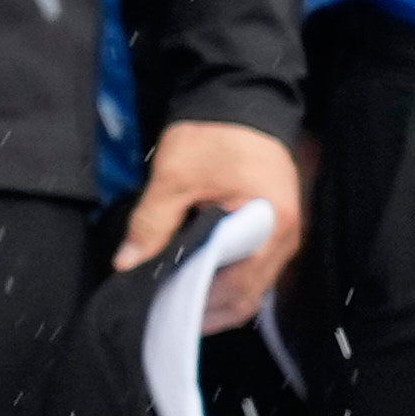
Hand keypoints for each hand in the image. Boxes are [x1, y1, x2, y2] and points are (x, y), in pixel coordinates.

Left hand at [113, 117, 310, 331]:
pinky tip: (197, 282)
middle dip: (208, 310)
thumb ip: (150, 222)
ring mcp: (286, 234)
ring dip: (218, 299)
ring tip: (177, 303)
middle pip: (249, 294)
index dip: (201, 304)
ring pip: (254, 286)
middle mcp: (287, 235)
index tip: (166, 312)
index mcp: (270, 222)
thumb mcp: (174, 176)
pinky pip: (255, 270)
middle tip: (166, 315)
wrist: (240, 99)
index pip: (237, 285)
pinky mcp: (276, 229)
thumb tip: (127, 262)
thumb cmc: (213, 135)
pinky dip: (228, 281)